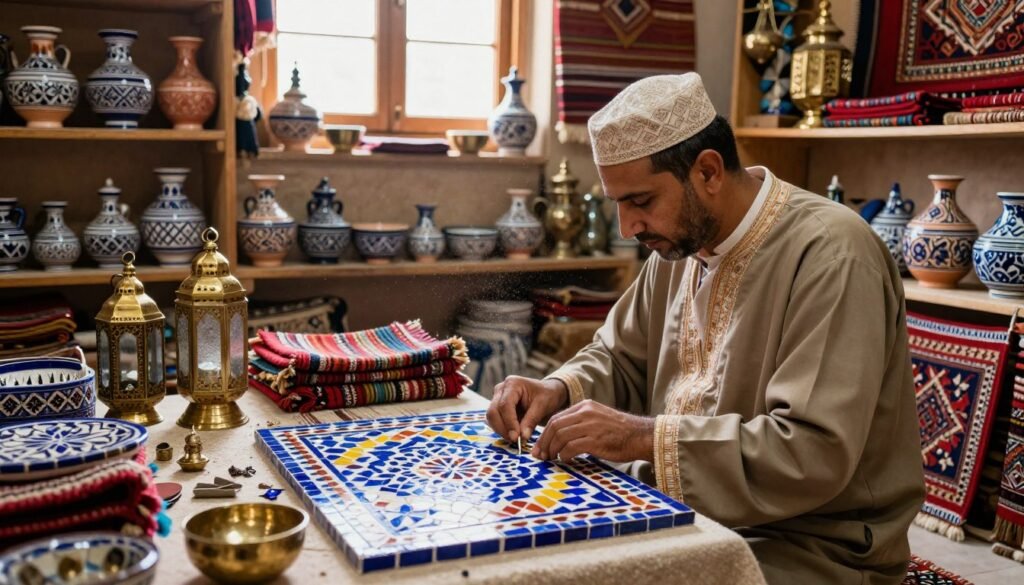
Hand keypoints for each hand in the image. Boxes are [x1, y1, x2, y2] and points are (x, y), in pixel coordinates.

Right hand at [487, 376, 568, 442]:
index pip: (505, 405)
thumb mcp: (543, 406)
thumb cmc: (547, 395)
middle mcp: (501, 389)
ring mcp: (497, 398)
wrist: (547, 393)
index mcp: (512, 384)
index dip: (509, 422)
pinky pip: (494, 421)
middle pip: (493, 412)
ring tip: (516, 439)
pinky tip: (513, 435)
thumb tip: (522, 437)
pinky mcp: (497, 407)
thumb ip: (531, 421)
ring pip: (491, 418)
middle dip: (503, 428)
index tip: (516, 437)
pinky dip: (502, 430)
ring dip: (501, 431)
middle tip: (515, 441)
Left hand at [533, 399, 653, 462]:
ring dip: (553, 449)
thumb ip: (581, 423)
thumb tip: (561, 437)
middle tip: (540, 455)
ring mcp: (591, 426)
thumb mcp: (598, 419)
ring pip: (560, 436)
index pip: (556, 418)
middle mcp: (586, 413)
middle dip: (544, 442)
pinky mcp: (595, 440)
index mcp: (585, 406)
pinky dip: (564, 455)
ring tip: (552, 459)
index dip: (544, 433)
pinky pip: (571, 447)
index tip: (540, 446)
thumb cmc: (620, 432)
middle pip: (554, 426)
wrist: (641, 436)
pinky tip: (566, 460)